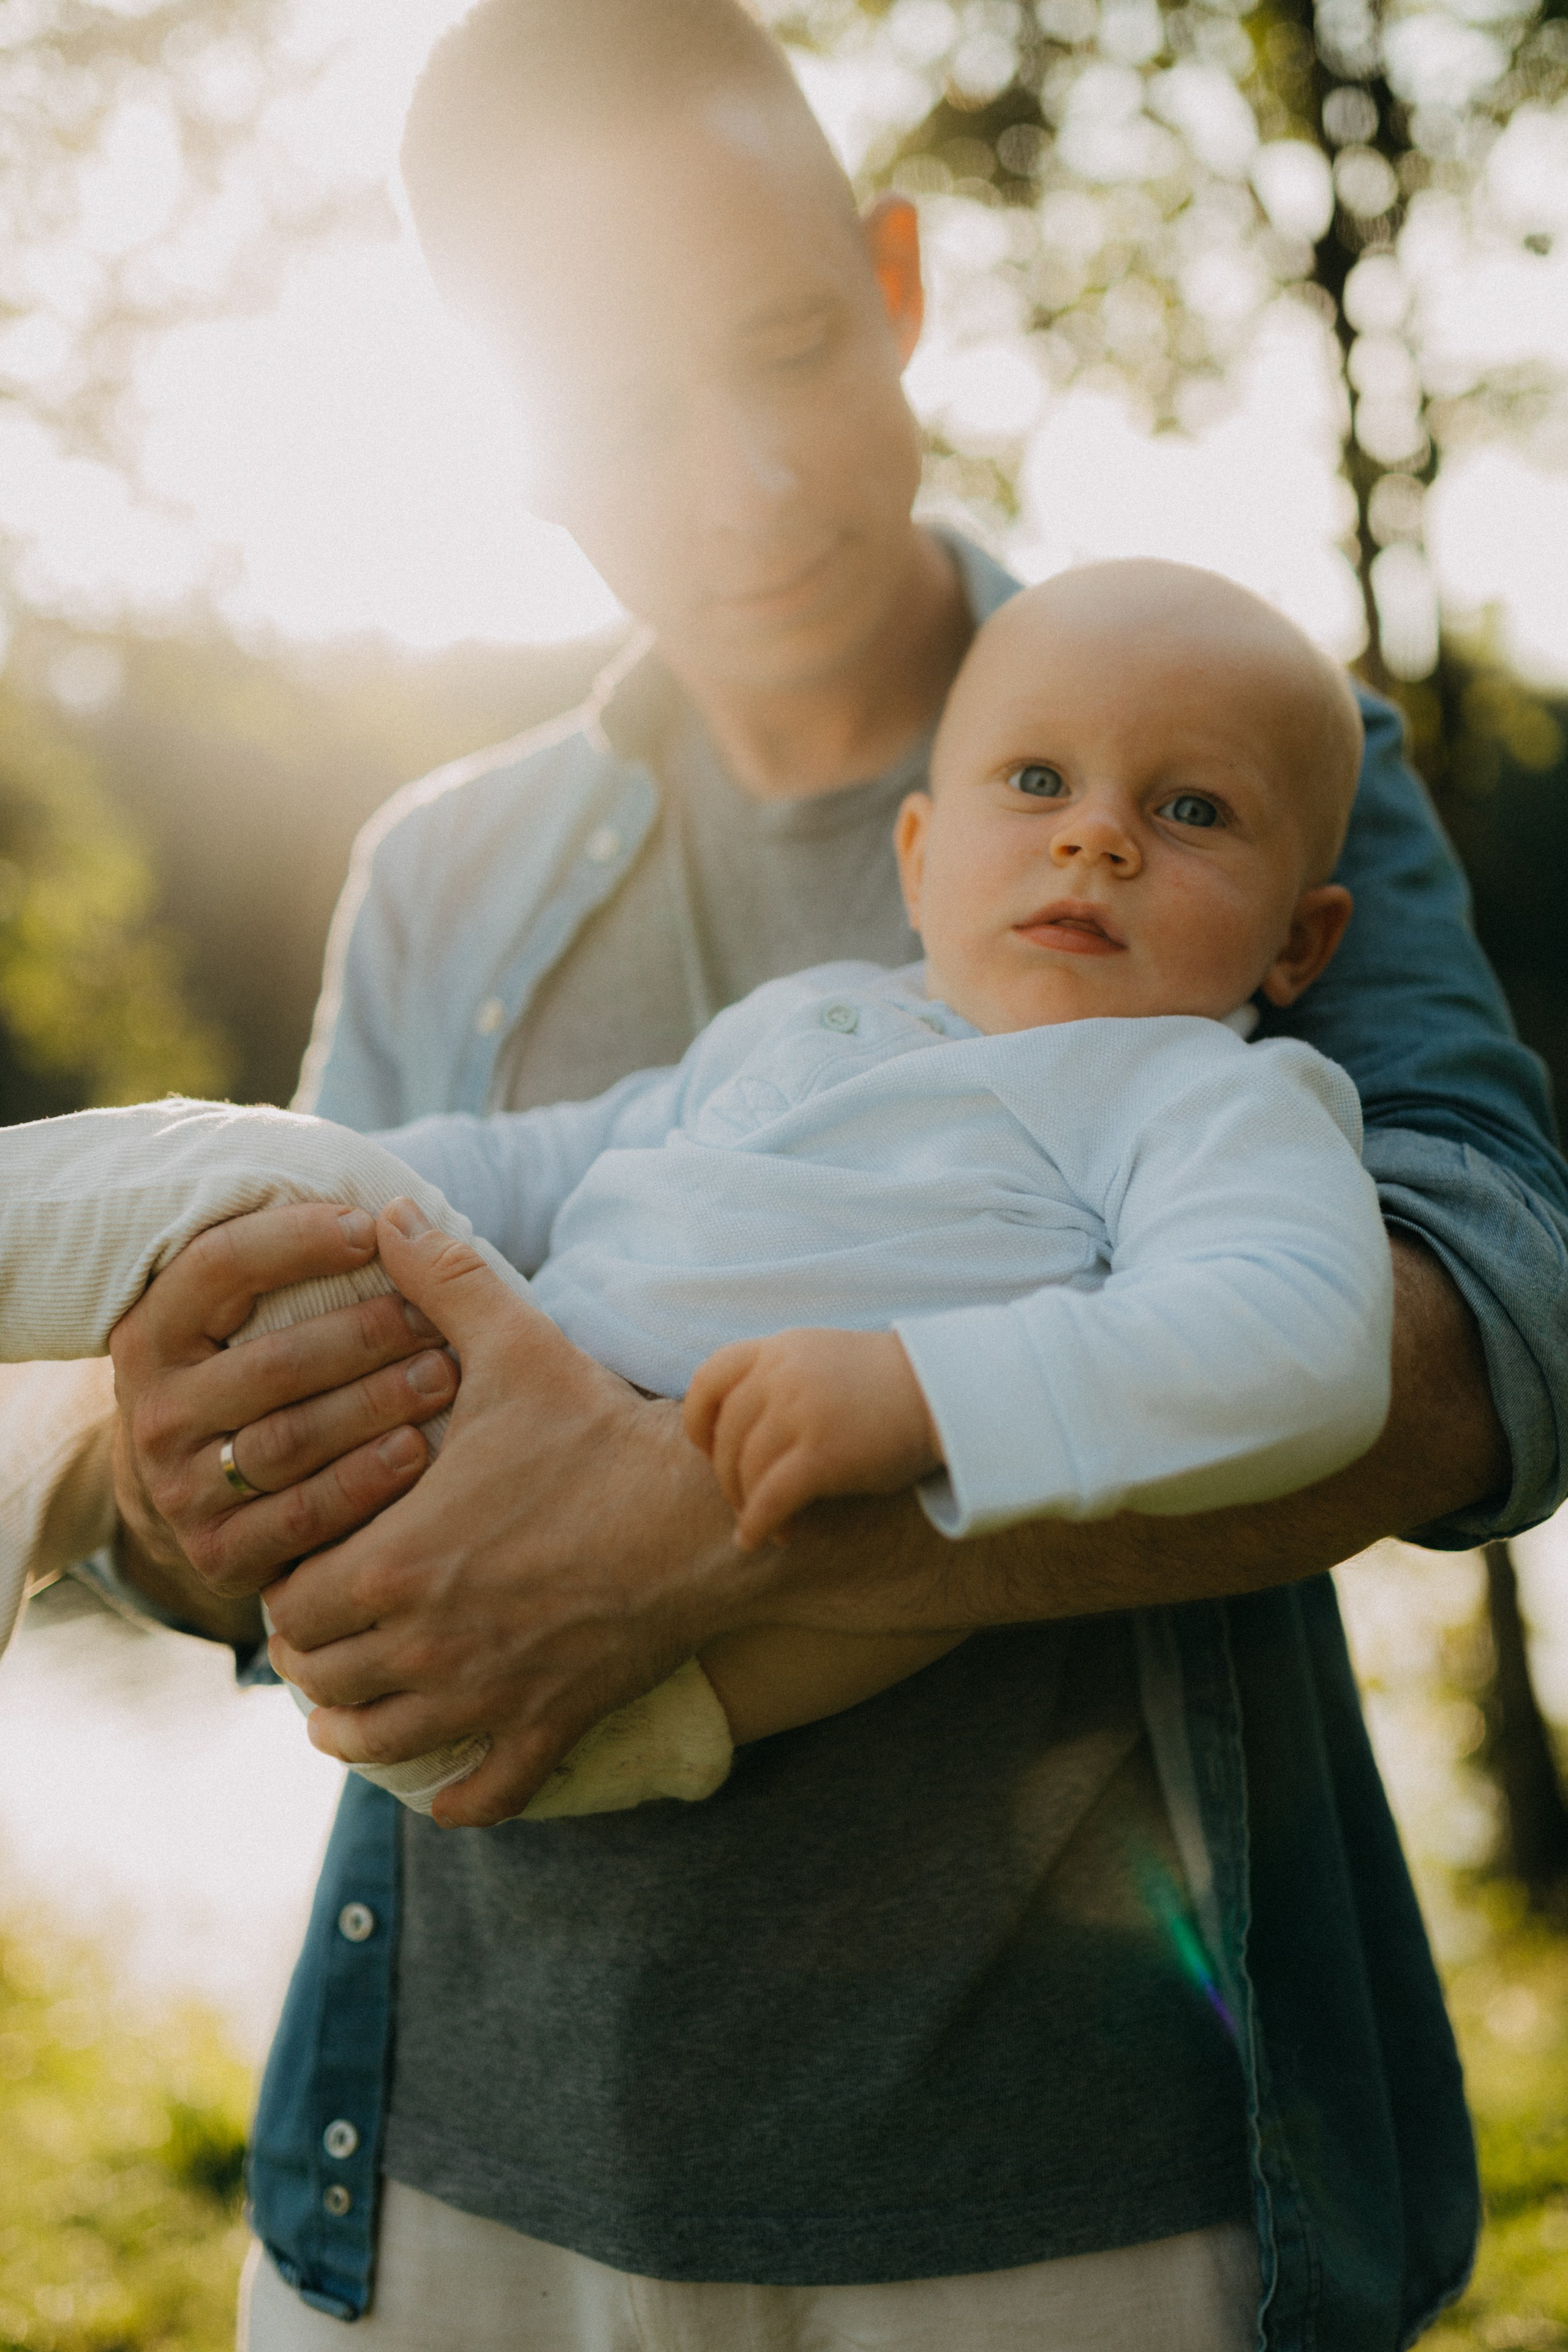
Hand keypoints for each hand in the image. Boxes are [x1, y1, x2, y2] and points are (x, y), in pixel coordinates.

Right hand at [109, 1202, 459, 1597]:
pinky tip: (418, 1453)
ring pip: (290, 1441)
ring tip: (443, 1376)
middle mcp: (155, 1411)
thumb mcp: (235, 1318)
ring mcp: (179, 1489)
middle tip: (435, 1318)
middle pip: (273, 1364)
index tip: (370, 1228)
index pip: (217, 1266)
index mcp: (154, 1332)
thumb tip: (401, 1215)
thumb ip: (287, 1267)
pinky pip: (301, 1517)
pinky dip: (365, 1484)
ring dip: (375, 1406)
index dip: (296, 1241)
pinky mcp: (216, 1553)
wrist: (194, 1494)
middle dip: (364, 1335)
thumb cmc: (248, 1376)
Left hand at [264, 1200, 767, 1827]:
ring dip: (358, 1727)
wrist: (707, 1514)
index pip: (287, 1607)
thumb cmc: (604, 1432)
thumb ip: (444, 1280)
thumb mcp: (518, 1344)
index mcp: (398, 1560)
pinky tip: (450, 1770)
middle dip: (314, 1658)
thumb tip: (388, 1212)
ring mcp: (489, 1694)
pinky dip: (455, 1793)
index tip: (308, 1566)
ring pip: (377, 1747)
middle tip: (331, 1626)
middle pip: (319, 1683)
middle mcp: (428, 1642)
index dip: (286, 1587)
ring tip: (361, 1697)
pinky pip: (481, 1797)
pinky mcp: (550, 1725)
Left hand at [683, 1327, 941, 1549]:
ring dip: (747, 1505)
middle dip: (727, 1476)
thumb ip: (780, 1376)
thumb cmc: (890, 1384)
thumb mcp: (824, 1357)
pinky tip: (763, 1541)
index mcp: (779, 1348)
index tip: (706, 1447)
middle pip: (726, 1436)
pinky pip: (770, 1499)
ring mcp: (799, 1412)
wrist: (948, 1391)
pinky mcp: (821, 1454)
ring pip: (744, 1470)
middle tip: (745, 1500)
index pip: (708, 1380)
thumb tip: (740, 1425)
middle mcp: (781, 1374)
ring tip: (766, 1524)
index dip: (698, 1420)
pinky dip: (759, 1525)